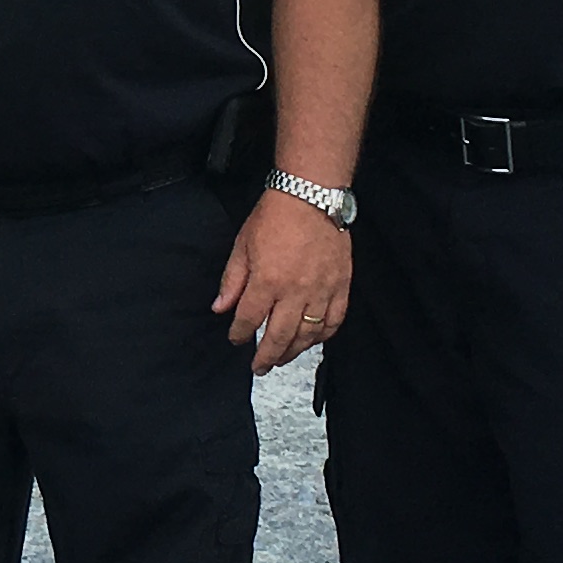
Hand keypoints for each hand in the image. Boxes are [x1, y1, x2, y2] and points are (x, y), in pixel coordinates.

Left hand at [212, 191, 349, 376]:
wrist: (311, 196)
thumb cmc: (274, 217)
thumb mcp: (242, 246)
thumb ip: (232, 281)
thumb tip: (221, 308)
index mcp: (267, 281)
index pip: (249, 320)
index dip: (239, 334)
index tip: (235, 339)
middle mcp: (295, 291)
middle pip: (279, 336)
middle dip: (266, 356)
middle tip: (259, 367)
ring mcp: (321, 290)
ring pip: (308, 335)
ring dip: (293, 352)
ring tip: (282, 359)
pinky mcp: (341, 286)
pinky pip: (334, 321)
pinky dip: (323, 336)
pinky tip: (312, 341)